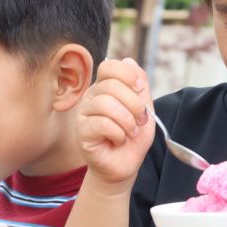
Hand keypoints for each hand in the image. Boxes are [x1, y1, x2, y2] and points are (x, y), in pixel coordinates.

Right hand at [76, 57, 155, 184]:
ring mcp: (84, 114)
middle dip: (134, 104)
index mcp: (105, 88)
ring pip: (106, 104)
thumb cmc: (132, 137)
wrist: (124, 164)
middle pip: (110, 86)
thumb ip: (140, 85)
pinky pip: (102, 124)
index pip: (109, 66)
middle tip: (140, 119)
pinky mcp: (82, 132)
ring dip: (127, 121)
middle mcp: (91, 97)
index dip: (127, 74)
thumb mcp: (144, 108)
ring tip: (131, 132)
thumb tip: (129, 61)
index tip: (140, 88)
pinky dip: (118, 133)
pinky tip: (119, 140)